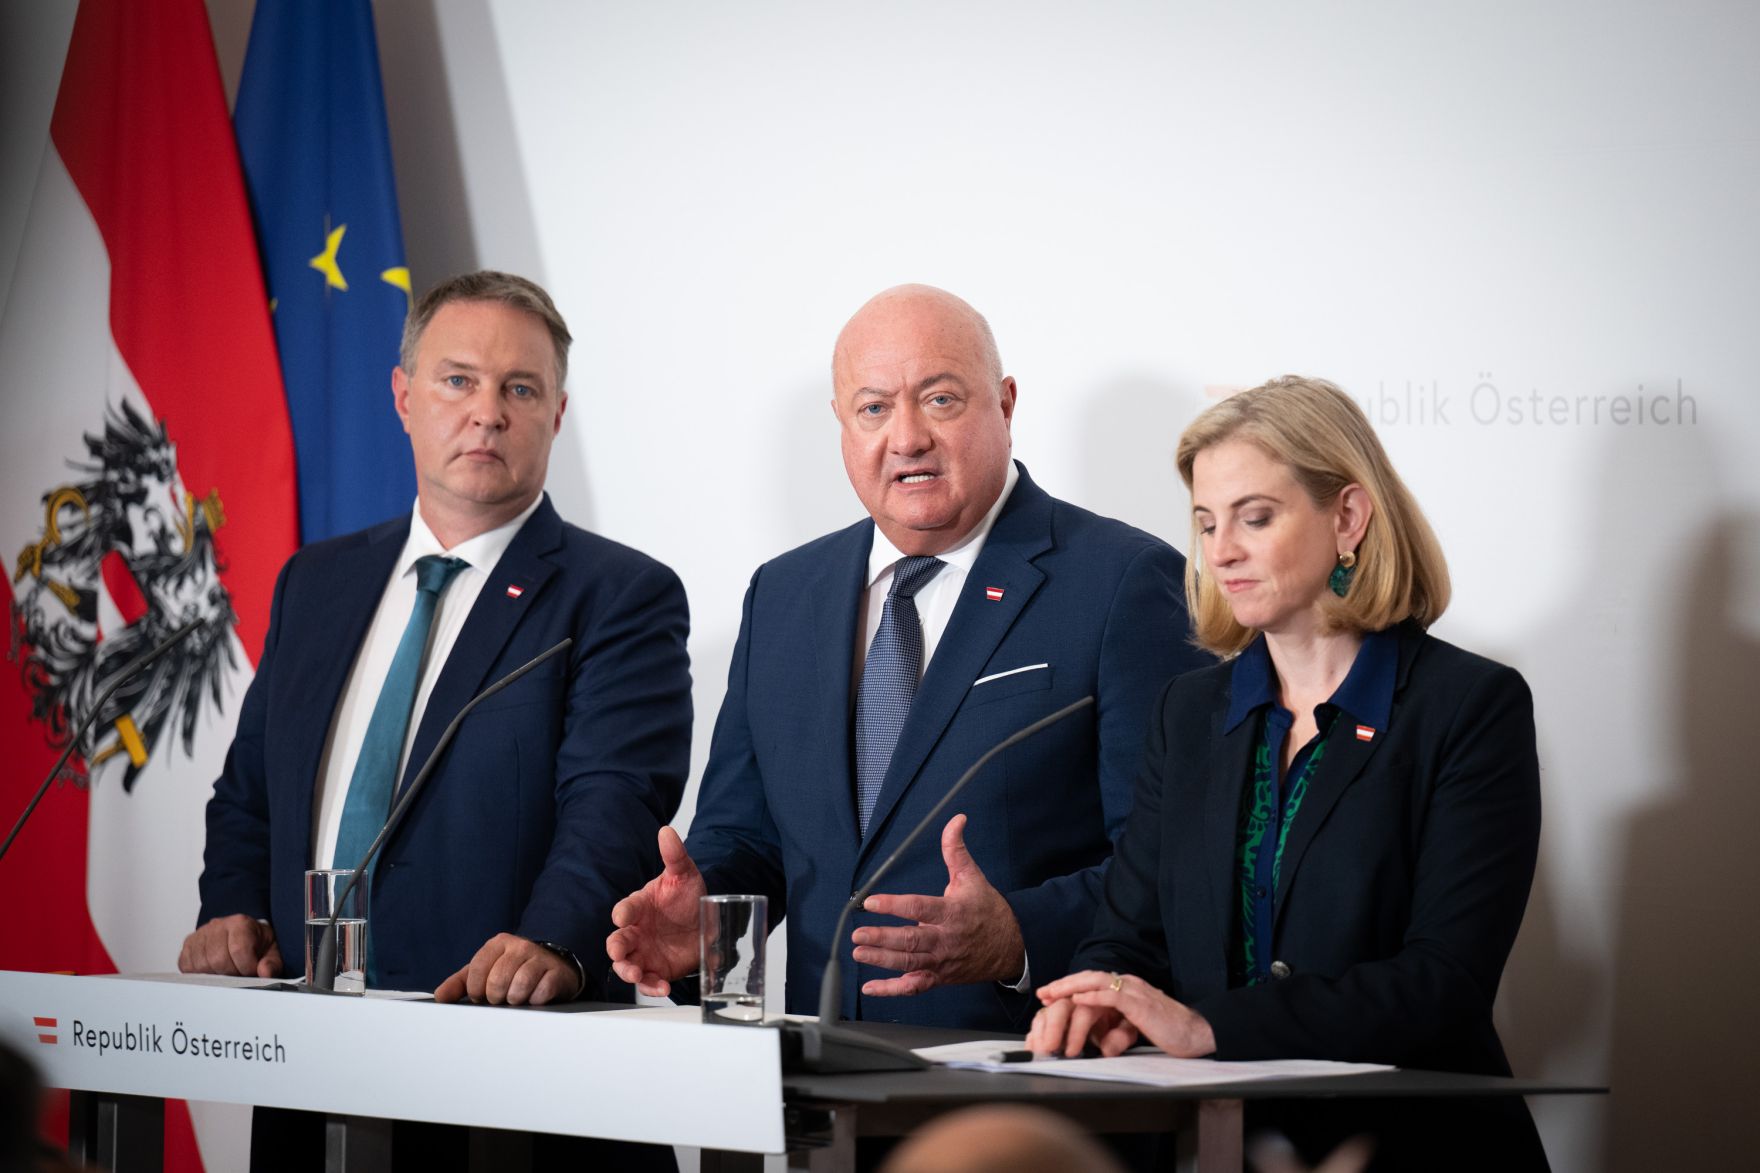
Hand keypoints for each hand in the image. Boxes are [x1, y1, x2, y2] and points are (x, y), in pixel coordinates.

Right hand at [177, 914, 281, 977]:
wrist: (246, 935)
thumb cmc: (258, 944)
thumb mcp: (273, 951)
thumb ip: (272, 963)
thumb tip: (265, 973)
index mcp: (240, 923)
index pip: (238, 950)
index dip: (247, 967)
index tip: (252, 970)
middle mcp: (218, 925)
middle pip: (217, 960)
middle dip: (231, 973)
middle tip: (239, 973)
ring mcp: (200, 935)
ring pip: (201, 965)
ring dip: (215, 975)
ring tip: (227, 971)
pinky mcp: (188, 945)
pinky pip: (187, 965)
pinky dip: (199, 973)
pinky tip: (212, 970)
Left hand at [434, 933, 581, 1005]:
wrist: (552, 965)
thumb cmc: (512, 971)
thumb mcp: (485, 972)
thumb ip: (460, 983)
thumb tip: (440, 997)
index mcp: (498, 943)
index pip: (477, 970)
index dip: (476, 990)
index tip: (481, 995)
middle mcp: (519, 946)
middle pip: (497, 981)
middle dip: (496, 997)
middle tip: (501, 998)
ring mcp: (540, 958)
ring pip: (519, 987)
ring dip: (515, 1000)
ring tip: (516, 998)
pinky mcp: (556, 973)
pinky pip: (541, 992)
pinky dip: (535, 1000)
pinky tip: (534, 997)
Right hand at [606, 825, 704, 996]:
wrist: (705, 921)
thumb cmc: (686, 897)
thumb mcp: (685, 875)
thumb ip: (675, 856)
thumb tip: (666, 831)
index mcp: (640, 906)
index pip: (626, 908)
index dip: (623, 912)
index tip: (623, 916)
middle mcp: (637, 931)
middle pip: (618, 940)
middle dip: (616, 947)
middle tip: (619, 952)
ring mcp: (644, 952)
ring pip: (626, 964)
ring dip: (628, 971)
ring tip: (636, 975)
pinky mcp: (656, 969)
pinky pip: (649, 981)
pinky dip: (652, 986)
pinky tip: (663, 987)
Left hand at [852, 813, 1025, 995]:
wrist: (1011, 946)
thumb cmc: (988, 911)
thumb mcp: (972, 877)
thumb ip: (956, 849)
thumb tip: (956, 820)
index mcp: (952, 913)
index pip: (920, 908)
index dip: (895, 905)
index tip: (872, 902)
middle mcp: (945, 940)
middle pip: (911, 941)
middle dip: (882, 938)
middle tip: (859, 934)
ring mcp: (941, 962)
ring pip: (908, 963)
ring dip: (881, 960)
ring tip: (859, 952)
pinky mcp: (939, 977)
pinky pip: (913, 986)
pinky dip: (891, 989)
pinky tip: (870, 987)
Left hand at [1030, 970, 1214, 1057]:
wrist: (1196, 1033)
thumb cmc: (1169, 1032)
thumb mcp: (1137, 1029)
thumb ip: (1118, 1030)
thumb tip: (1100, 1043)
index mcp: (1127, 988)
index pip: (1093, 982)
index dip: (1070, 986)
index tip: (1050, 994)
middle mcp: (1129, 984)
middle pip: (1090, 977)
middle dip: (1064, 984)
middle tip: (1043, 991)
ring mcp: (1135, 992)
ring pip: (1097, 982)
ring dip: (1072, 987)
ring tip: (1053, 993)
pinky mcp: (1141, 1004)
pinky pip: (1113, 996)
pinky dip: (1093, 997)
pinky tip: (1078, 1000)